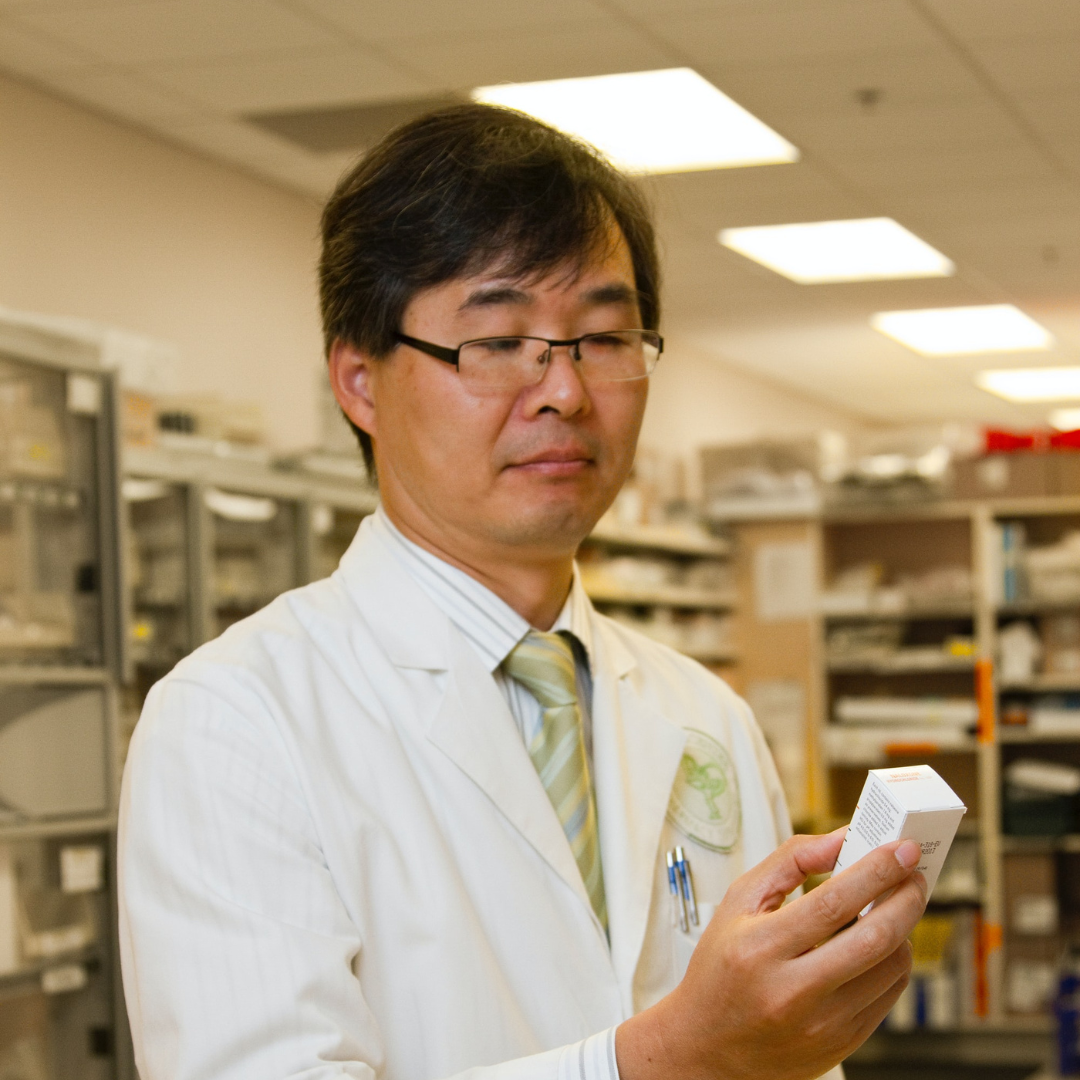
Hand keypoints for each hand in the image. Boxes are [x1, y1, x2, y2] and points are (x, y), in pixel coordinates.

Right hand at [616, 830, 925, 1079]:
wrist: (707, 1044)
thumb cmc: (721, 966)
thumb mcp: (739, 901)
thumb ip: (790, 862)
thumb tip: (841, 840)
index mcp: (760, 947)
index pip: (833, 902)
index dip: (876, 872)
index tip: (902, 850)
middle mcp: (792, 991)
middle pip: (873, 938)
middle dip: (906, 897)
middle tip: (913, 874)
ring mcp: (821, 1024)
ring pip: (890, 968)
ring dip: (904, 929)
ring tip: (894, 907)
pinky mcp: (841, 1044)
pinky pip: (888, 996)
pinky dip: (894, 962)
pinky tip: (880, 944)